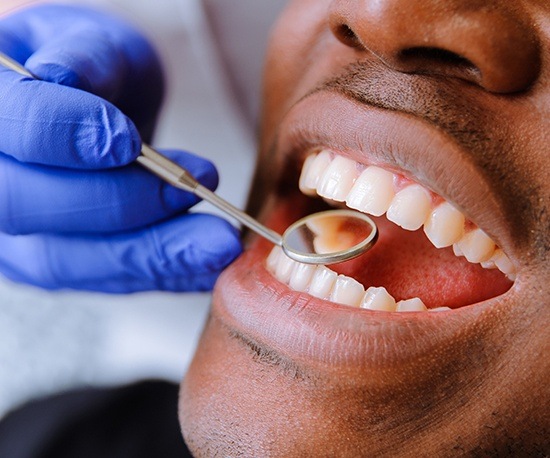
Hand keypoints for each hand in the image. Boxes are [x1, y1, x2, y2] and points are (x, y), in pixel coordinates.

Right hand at [0, 5, 241, 291]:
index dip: (63, 135)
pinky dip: (161, 273)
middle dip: (118, 203)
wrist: (98, 112)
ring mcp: (14, 233)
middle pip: (26, 207)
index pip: (8, 128)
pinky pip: (104, 279)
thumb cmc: (95, 72)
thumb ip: (84, 57)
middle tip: (191, 190)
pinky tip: (206, 264)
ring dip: (150, 256)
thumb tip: (62, 77)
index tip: (128, 140)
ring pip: (66, 260)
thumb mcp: (94, 44)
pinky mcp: (56, 262)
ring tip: (217, 244)